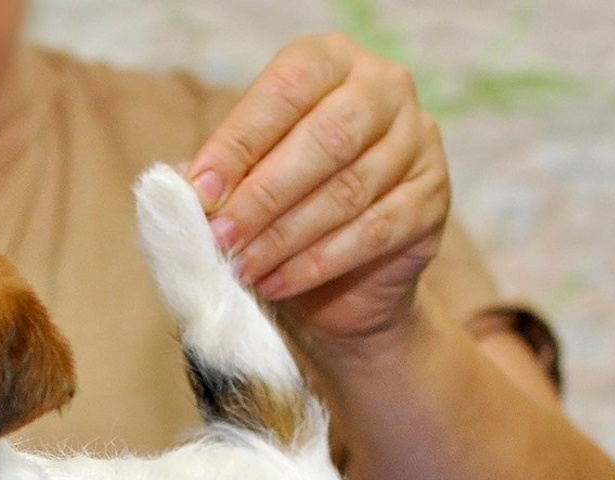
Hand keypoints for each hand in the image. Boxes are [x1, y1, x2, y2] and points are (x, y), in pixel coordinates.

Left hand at [187, 33, 449, 347]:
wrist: (344, 282)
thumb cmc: (286, 211)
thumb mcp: (247, 184)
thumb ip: (221, 175)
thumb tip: (181, 186)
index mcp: (333, 62)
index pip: (287, 88)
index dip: (240, 140)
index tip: (200, 192)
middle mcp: (385, 89)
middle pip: (326, 137)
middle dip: (264, 195)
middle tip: (221, 237)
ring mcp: (418, 143)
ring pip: (349, 190)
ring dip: (285, 236)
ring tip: (241, 266)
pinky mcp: (432, 200)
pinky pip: (374, 232)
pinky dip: (317, 262)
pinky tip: (277, 281)